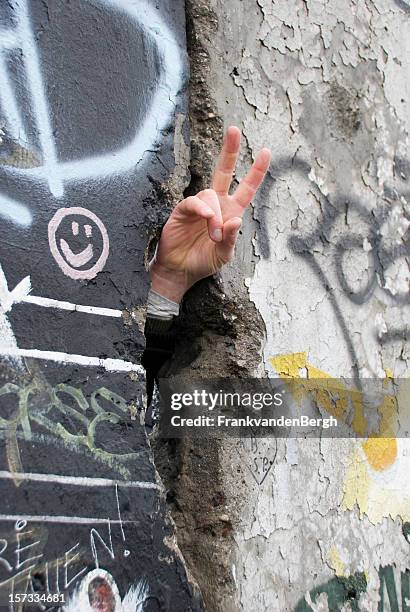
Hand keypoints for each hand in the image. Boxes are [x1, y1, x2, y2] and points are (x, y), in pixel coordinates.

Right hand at [150, 126, 270, 301]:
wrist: (181, 271)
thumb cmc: (203, 262)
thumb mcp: (224, 255)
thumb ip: (231, 239)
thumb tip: (236, 219)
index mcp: (231, 211)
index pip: (247, 188)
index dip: (256, 171)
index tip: (266, 151)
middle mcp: (216, 204)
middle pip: (224, 171)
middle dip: (229, 150)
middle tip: (234, 130)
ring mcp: (199, 205)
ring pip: (210, 194)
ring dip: (215, 216)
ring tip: (213, 236)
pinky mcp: (182, 210)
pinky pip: (194, 202)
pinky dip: (202, 209)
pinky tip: (206, 218)